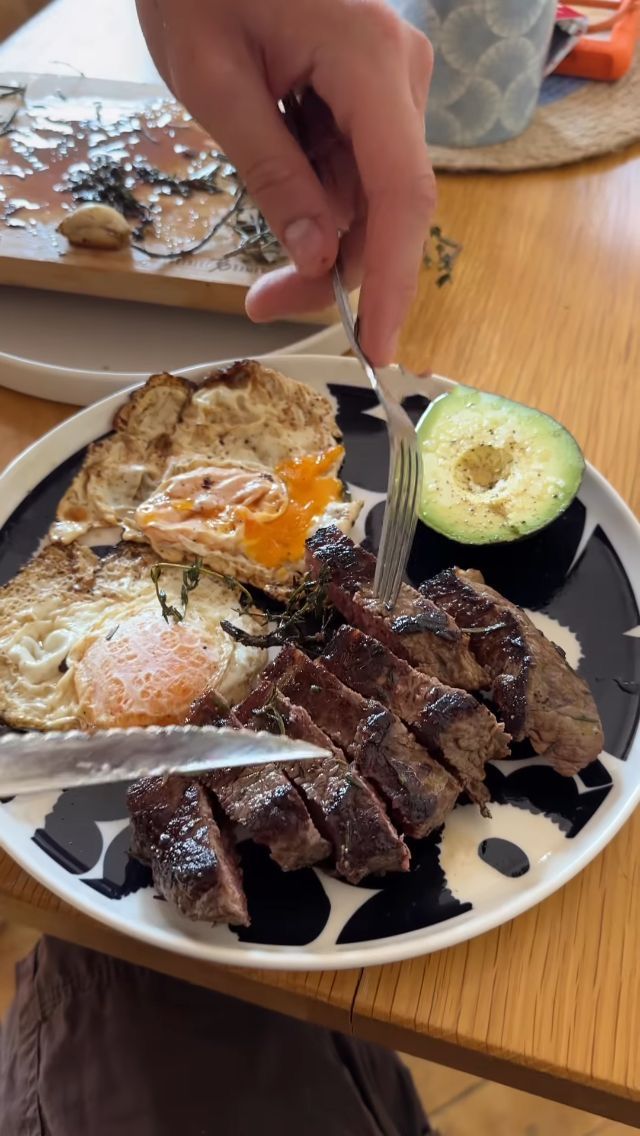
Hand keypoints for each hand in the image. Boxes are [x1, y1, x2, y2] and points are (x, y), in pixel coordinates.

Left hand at [136, 0, 435, 364]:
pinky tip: (274, 179)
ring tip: (258, 261)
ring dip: (319, 238)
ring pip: (370, 196)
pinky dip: (317, 200)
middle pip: (386, 206)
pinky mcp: (371, 88)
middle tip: (264, 306)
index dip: (393, 281)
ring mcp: (390, 79)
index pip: (401, 194)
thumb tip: (318, 256)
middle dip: (332, 268)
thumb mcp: (214, 83)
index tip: (379, 349)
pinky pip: (355, 168)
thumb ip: (273, 173)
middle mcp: (399, 72)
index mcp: (369, 61)